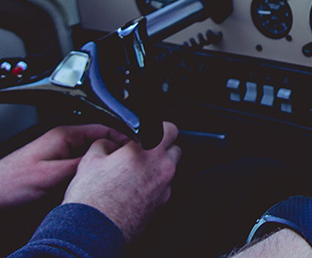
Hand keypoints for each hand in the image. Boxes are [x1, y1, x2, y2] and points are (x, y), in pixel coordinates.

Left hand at [0, 124, 127, 209]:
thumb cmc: (12, 183)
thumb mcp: (52, 175)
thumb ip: (82, 165)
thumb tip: (106, 161)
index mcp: (65, 135)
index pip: (105, 128)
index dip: (124, 137)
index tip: (138, 146)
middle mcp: (65, 140)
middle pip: (100, 141)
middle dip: (115, 150)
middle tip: (128, 163)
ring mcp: (61, 151)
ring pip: (92, 153)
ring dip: (103, 162)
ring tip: (114, 173)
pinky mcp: (58, 163)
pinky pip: (83, 163)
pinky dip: (92, 170)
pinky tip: (95, 181)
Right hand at [63, 121, 180, 241]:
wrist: (93, 230)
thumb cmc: (92, 197)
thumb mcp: (90, 160)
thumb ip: (106, 143)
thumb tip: (110, 143)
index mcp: (147, 150)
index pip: (169, 128)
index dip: (159, 129)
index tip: (149, 133)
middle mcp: (162, 167)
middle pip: (174, 149)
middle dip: (160, 148)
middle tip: (141, 153)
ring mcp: (164, 187)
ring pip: (170, 169)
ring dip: (158, 167)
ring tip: (134, 173)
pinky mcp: (161, 203)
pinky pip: (163, 187)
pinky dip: (154, 185)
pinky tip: (134, 190)